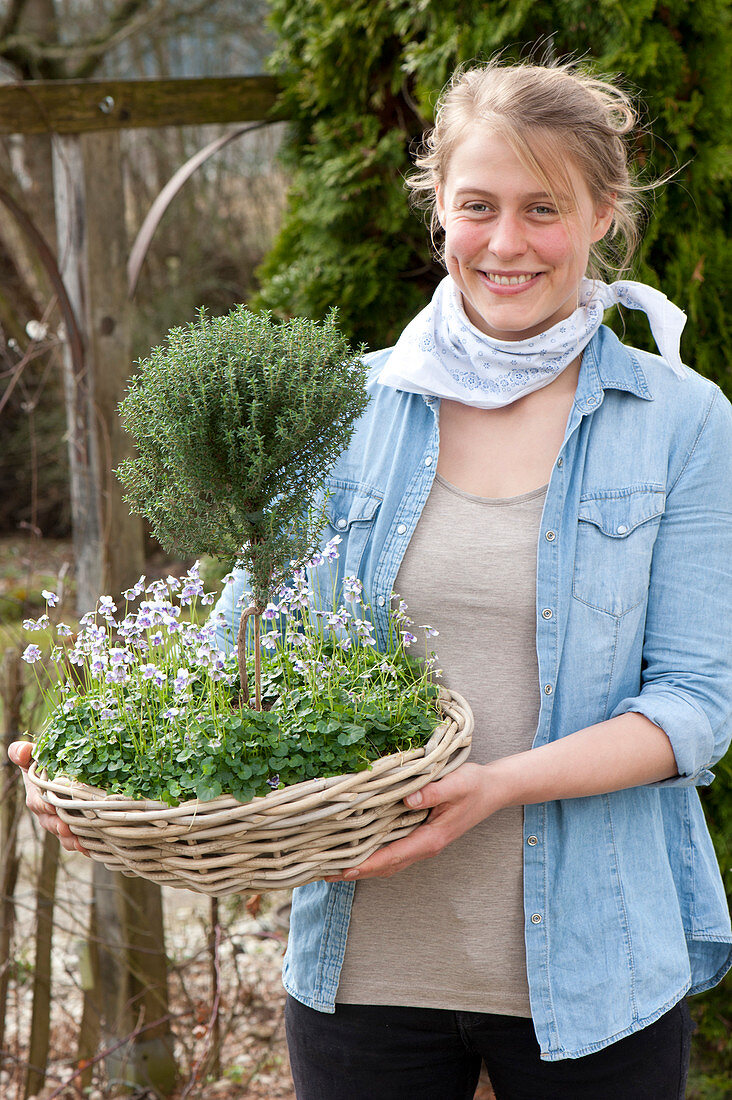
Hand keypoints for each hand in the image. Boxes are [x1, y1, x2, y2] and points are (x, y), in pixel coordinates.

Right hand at [8, 741, 89, 854]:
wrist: (69, 769)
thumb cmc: (50, 762)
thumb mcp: (36, 755)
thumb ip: (24, 752)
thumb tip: (22, 751)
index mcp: (37, 795)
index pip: (38, 803)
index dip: (45, 806)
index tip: (52, 808)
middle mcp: (47, 812)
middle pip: (51, 823)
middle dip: (59, 827)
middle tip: (67, 829)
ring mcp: (61, 821)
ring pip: (64, 835)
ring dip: (71, 840)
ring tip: (81, 842)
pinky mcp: (76, 827)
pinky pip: (77, 840)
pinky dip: (84, 845)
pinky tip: (92, 848)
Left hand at [325, 762, 498, 881]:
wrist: (493, 789)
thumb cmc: (475, 785)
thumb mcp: (457, 784)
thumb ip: (433, 792)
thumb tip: (408, 798)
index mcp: (431, 838)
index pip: (393, 856)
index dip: (368, 864)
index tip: (344, 869)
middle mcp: (426, 846)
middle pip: (386, 866)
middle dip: (357, 871)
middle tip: (325, 872)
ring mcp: (424, 843)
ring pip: (389, 862)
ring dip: (364, 866)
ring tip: (334, 866)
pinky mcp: (422, 835)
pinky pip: (394, 852)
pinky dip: (375, 856)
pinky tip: (360, 849)